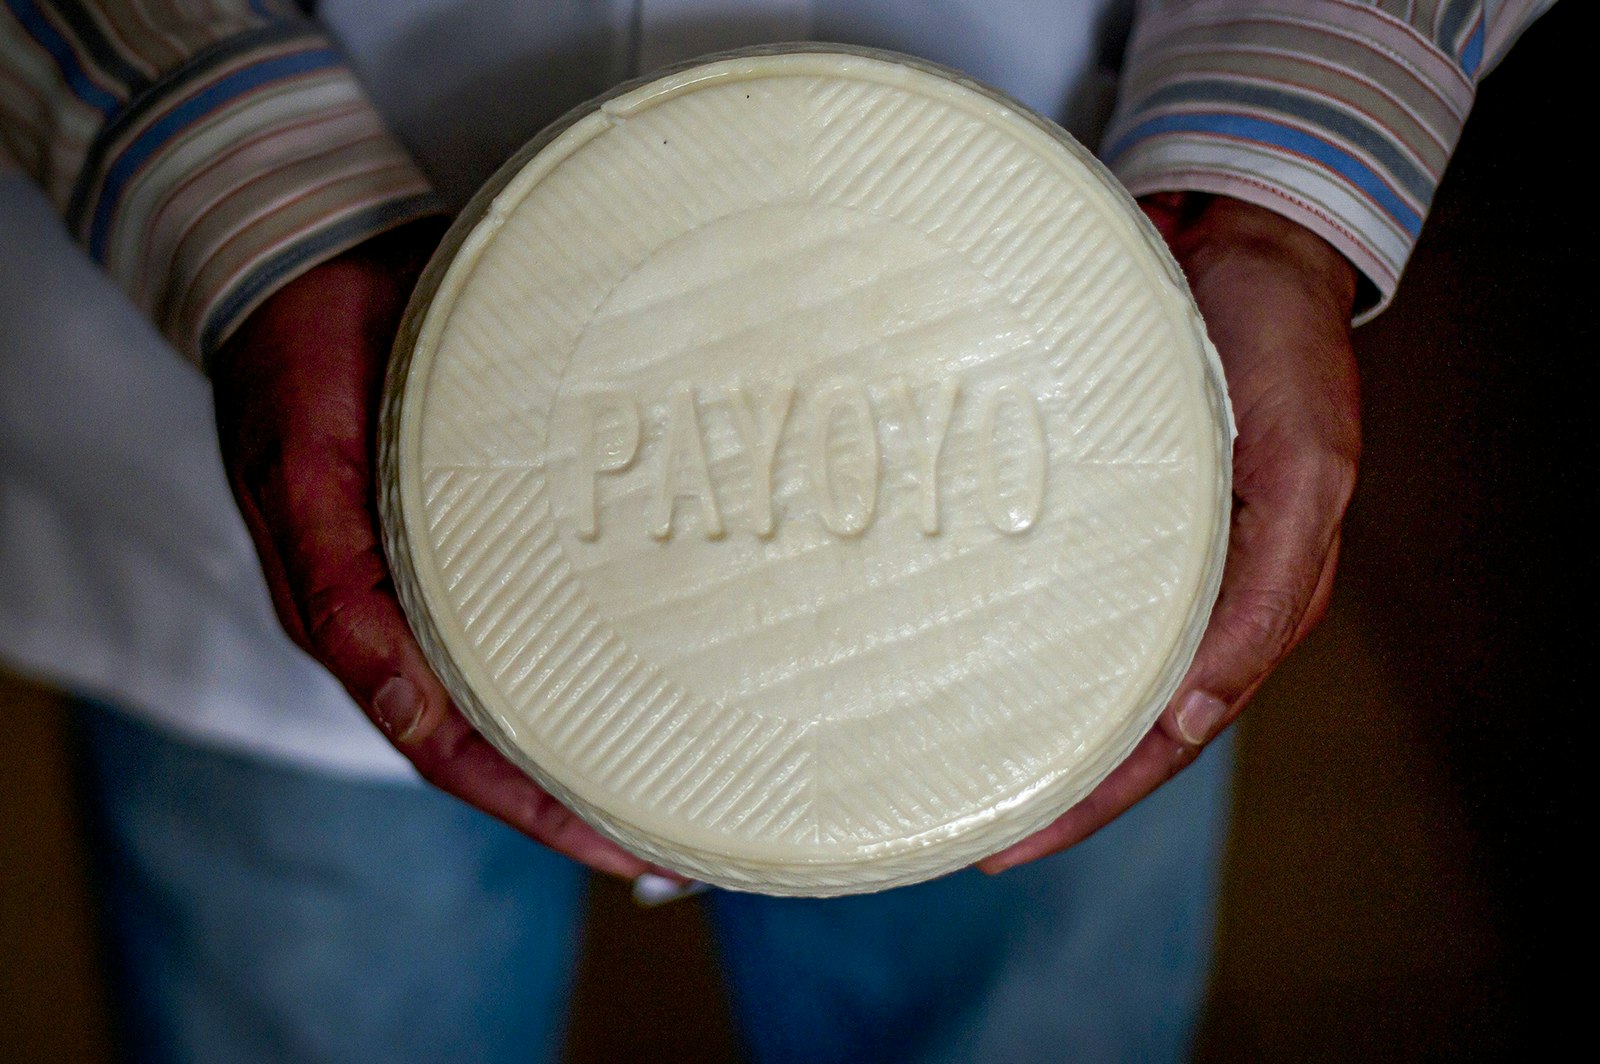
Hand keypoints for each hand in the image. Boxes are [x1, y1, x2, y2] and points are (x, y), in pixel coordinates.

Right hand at [212, 221, 657, 879]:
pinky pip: (573, 585)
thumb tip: (407, 712)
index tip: (634, 852)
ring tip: (706, 758)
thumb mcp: (298, 480)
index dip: (543, 812)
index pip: (459, 752)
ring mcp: (466, 565)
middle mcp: (423, 611)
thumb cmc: (292, 370)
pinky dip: (621, 628)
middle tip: (696, 825)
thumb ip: (340, 596)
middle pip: (516, 730)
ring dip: (616, 718)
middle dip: (597, 787)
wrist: (314, 261)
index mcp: (367, 625)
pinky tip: (685, 638)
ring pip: (549, 667)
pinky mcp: (509, 508)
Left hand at [980, 195, 1360, 871]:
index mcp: (1251, 605)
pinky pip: (1054, 590)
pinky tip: (951, 653)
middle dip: (1047, 782)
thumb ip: (1265, 596)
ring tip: (943, 765)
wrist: (1240, 243)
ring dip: (1023, 718)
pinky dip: (1009, 632)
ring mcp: (1146, 555)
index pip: (1166, 736)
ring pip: (1079, 666)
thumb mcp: (1306, 472)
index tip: (1009, 843)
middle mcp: (1194, 595)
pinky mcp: (1100, 506)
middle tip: (956, 826)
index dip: (1093, 798)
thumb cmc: (1283, 350)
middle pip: (1115, 721)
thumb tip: (1200, 712)